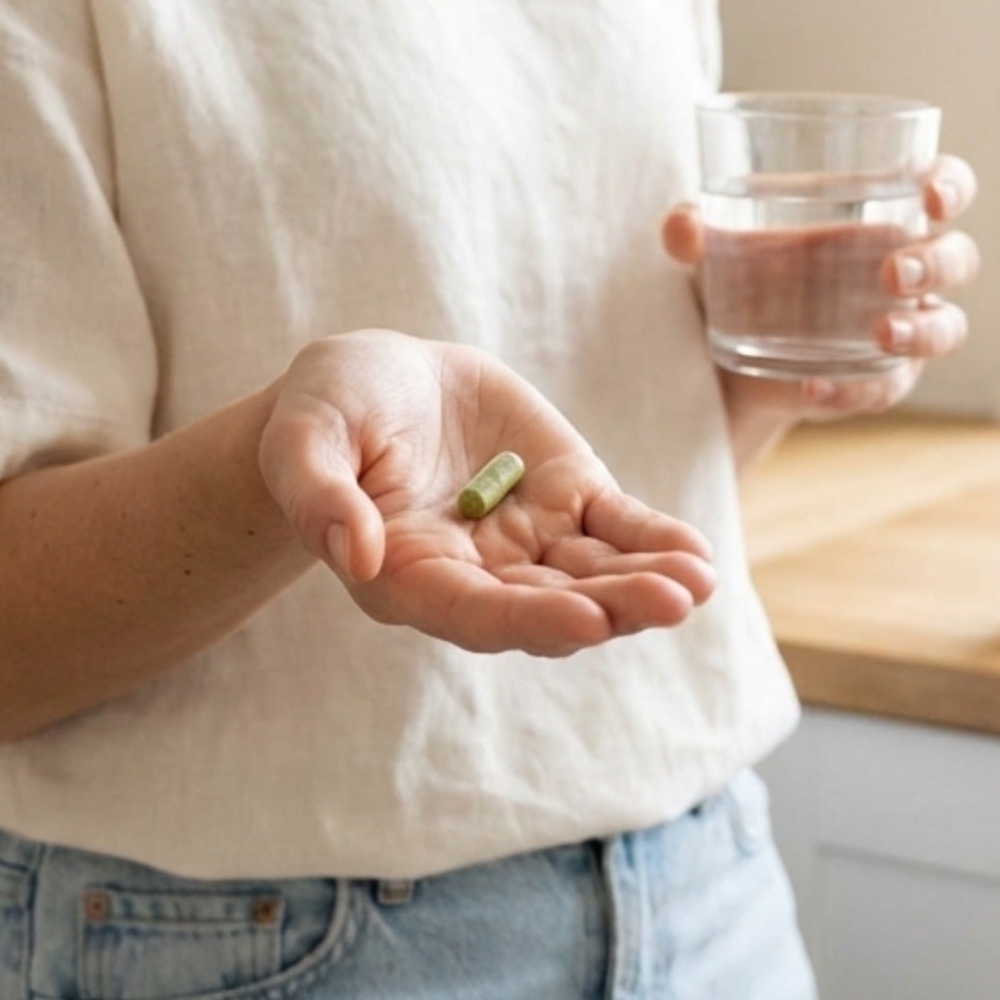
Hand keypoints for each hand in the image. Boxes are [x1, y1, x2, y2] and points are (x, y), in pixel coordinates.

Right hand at [257, 329, 718, 656]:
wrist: (374, 380)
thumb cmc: (324, 412)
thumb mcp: (303, 439)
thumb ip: (319, 496)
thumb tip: (356, 552)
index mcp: (409, 577)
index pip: (474, 612)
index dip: (530, 618)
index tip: (586, 620)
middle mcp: (477, 574)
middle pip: (550, 604)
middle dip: (613, 606)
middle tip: (669, 602)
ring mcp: (528, 537)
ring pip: (594, 573)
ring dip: (646, 583)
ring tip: (696, 583)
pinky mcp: (566, 495)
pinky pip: (617, 527)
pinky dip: (655, 542)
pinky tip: (696, 557)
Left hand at [661, 154, 980, 426]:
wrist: (715, 355)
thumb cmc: (733, 270)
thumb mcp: (707, 246)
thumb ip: (690, 229)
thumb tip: (683, 226)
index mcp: (878, 210)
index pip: (943, 186)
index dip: (951, 186)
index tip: (930, 196)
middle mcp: (904, 266)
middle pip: (959, 258)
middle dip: (936, 264)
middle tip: (890, 274)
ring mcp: (901, 326)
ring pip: (948, 327)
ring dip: (922, 330)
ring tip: (879, 333)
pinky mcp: (879, 378)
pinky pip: (888, 387)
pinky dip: (856, 389)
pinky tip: (814, 388)